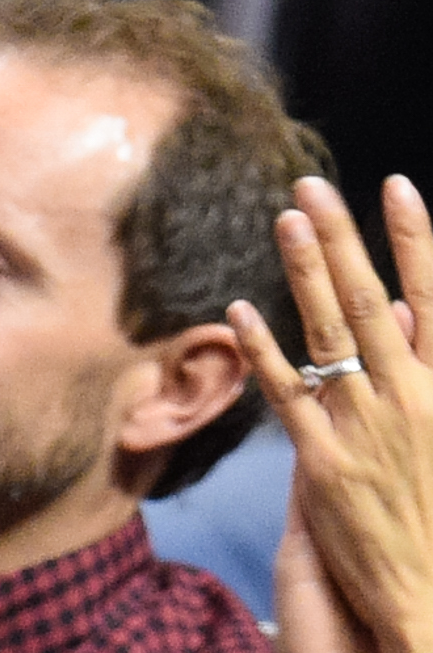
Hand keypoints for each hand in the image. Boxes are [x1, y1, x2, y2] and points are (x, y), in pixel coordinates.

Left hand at [232, 176, 432, 652]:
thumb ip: (426, 390)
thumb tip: (413, 327)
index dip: (415, 242)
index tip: (398, 189)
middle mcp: (411, 400)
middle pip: (373, 302)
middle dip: (344, 239)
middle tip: (314, 185)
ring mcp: (367, 430)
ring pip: (332, 335)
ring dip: (306, 272)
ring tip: (285, 218)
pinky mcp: (324, 468)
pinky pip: (288, 397)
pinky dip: (263, 352)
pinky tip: (238, 312)